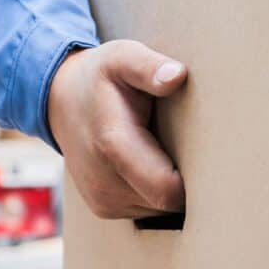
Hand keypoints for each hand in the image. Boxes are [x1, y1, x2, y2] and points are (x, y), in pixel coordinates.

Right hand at [47, 40, 187, 218]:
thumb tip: (176, 76)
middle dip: (186, 181)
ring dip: (168, 187)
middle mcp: (104, 181)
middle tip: (191, 146)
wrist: (61, 100)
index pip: (167, 189)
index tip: (207, 153)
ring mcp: (102, 199)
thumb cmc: (100, 77)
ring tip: (165, 150)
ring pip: (158, 210)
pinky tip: (151, 162)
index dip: (194, 178)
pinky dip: (154, 191)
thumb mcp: (123, 58)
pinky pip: (145, 210)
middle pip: (167, 203)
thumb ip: (149, 67)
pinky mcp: (103, 207)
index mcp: (113, 144)